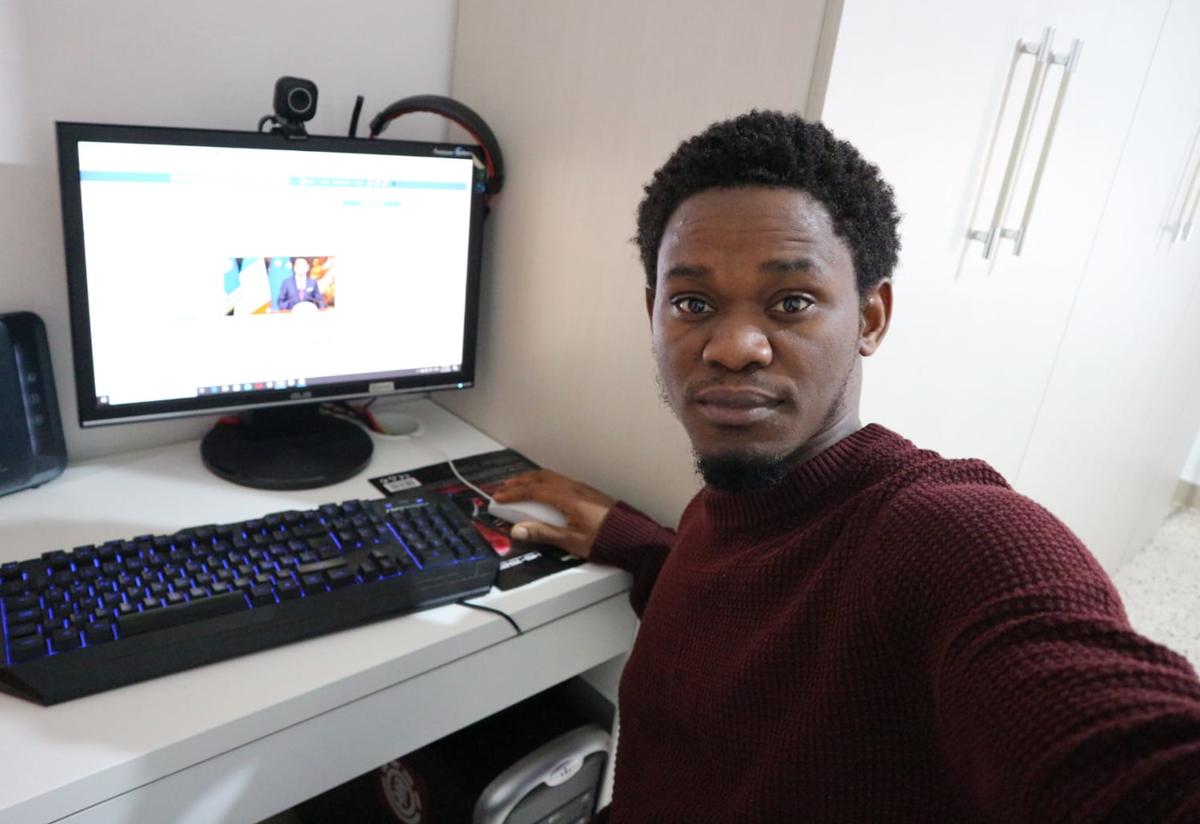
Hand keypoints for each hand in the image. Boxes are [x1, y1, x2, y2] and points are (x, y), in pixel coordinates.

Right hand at [491, 469, 615, 558]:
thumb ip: (543, 534)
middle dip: (519, 481)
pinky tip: (543, 491)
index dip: (513, 493)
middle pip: (540, 477)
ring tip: (519, 486)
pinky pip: (560, 480)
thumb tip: (518, 529)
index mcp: (567, 498)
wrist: (633, 536)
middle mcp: (574, 488)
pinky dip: (545, 482)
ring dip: (532, 479)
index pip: (533, 491)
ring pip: (551, 477)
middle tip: (504, 488)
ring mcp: (582, 489)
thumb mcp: (571, 541)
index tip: (498, 497)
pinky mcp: (588, 493)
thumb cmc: (605, 539)